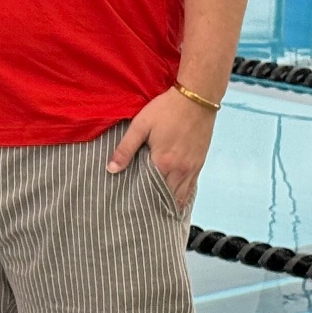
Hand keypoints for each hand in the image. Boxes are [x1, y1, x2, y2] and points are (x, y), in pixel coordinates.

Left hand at [107, 87, 218, 210]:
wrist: (197, 97)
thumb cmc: (166, 109)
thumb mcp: (140, 126)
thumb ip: (125, 149)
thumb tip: (111, 170)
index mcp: (163, 162)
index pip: (150, 190)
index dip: (141, 200)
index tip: (132, 209)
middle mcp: (181, 169)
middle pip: (167, 195)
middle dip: (155, 204)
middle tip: (142, 215)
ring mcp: (193, 167)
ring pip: (182, 193)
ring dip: (170, 202)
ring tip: (158, 213)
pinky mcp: (200, 161)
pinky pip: (192, 185)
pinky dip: (184, 195)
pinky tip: (176, 200)